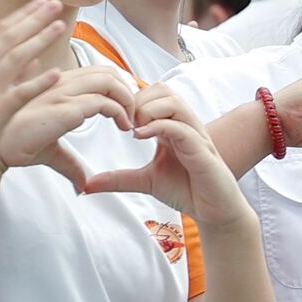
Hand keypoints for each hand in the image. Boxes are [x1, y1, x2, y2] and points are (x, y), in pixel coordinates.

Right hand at [0, 0, 67, 175]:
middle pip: (8, 38)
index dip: (21, 15)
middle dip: (33, 18)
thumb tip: (32, 60)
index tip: (40, 2)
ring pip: (14, 59)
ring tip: (60, 26)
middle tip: (54, 2)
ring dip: (39, 39)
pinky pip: (18, 95)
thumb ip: (2, 76)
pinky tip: (55, 73)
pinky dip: (37, 83)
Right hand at [0, 66, 136, 191]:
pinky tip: (124, 127)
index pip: (95, 71)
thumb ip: (70, 162)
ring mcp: (62, 93)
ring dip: (127, 98)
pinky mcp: (65, 109)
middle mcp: (60, 83)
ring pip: (108, 80)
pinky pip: (104, 101)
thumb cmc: (15, 144)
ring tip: (132, 120)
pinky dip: (121, 112)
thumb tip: (82, 184)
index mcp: (54, 84)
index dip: (116, 85)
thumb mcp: (51, 152)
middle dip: (126, 87)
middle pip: (106, 70)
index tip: (126, 108)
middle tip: (134, 113)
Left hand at [84, 84, 250, 225]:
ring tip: (132, 128)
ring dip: (148, 110)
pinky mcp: (203, 151)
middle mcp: (185, 125)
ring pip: (174, 102)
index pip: (153, 94)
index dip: (130, 100)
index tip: (114, 119)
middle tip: (122, 122)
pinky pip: (182, 128)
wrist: (214, 212)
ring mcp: (195, 135)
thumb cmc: (186, 190)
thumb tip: (87, 185)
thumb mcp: (145, 181)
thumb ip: (118, 179)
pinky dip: (159, 127)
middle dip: (138, 100)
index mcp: (172, 125)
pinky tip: (140, 136)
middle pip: (163, 89)